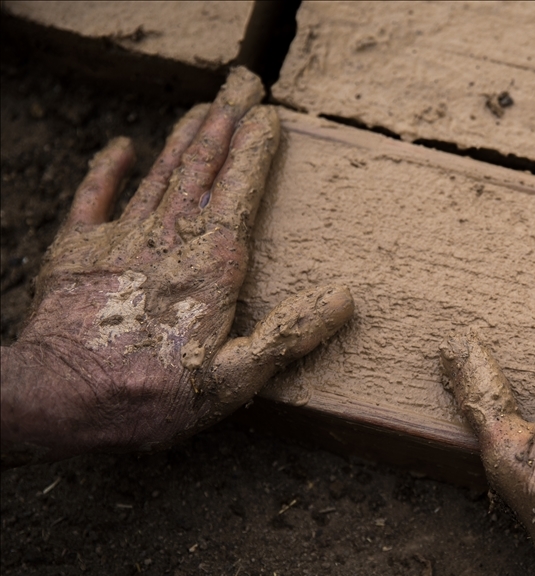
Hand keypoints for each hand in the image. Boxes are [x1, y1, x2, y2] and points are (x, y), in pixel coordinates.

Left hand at [1, 68, 352, 466]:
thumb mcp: (235, 379)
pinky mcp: (77, 252)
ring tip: (206, 106)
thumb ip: (288, 334)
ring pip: (160, 173)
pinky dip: (108, 169)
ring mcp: (121, 240)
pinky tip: (122, 146)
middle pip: (203, 168)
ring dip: (185, 137)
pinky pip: (94, 196)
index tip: (269, 113)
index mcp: (212, 265)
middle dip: (226, 122)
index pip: (240, 191)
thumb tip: (342, 298)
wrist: (58, 398)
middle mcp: (170, 239)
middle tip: (243, 84)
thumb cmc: (150, 395)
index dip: (256, 149)